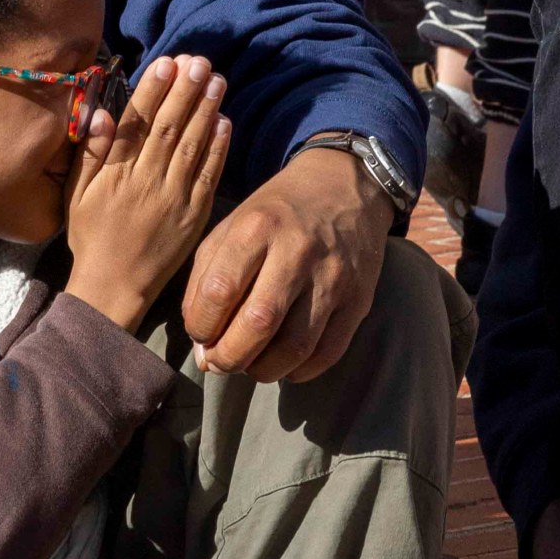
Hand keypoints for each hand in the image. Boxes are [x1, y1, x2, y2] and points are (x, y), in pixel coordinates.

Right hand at [65, 57, 229, 329]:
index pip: (136, 124)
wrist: (114, 287)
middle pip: (169, 128)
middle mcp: (145, 182)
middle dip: (185, 91)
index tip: (167, 63)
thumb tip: (100, 114)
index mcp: (114, 175)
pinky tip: (224, 122)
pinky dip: (218, 148)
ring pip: (192, 146)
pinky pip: (208, 176)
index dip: (153, 91)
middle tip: (199, 61)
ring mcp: (173, 198)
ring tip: (217, 80)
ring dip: (206, 110)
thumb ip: (89, 153)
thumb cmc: (91, 237)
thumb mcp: (76, 195)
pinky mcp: (194, 215)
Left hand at [183, 141, 392, 381]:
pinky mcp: (359, 299)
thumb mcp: (231, 228)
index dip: (201, 325)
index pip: (219, 291)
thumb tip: (203, 349)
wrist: (345, 187)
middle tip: (219, 361)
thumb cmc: (275, 214)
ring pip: (295, 347)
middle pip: (258, 324)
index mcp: (257, 227)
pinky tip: (282, 364)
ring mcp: (334, 277)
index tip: (200, 332)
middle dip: (229, 357)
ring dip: (263, 370)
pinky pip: (328, 353)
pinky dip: (299, 371)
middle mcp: (297, 251)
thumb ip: (205, 282)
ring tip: (248, 364)